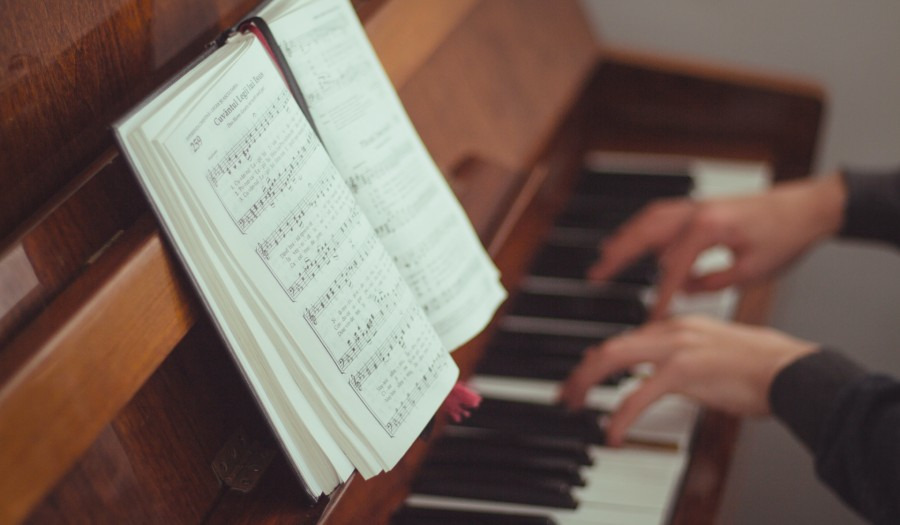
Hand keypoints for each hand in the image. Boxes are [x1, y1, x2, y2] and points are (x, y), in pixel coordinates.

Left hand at [558, 316, 816, 445]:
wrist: (791, 370)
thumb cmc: (764, 366)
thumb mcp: (715, 353)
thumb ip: (685, 360)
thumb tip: (663, 378)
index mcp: (678, 326)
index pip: (627, 339)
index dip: (601, 358)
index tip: (587, 374)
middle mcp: (672, 330)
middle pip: (610, 345)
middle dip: (583, 369)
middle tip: (568, 393)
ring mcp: (676, 348)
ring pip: (613, 359)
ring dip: (587, 383)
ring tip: (575, 405)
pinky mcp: (684, 371)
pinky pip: (639, 395)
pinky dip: (621, 416)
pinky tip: (613, 433)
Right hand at [588, 175, 845, 318]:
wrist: (808, 207)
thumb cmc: (786, 237)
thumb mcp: (753, 271)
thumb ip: (713, 282)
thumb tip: (686, 289)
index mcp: (709, 228)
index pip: (672, 267)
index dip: (661, 295)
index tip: (650, 317)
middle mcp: (697, 212)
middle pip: (644, 234)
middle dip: (617, 256)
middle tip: (595, 275)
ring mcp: (697, 206)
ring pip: (648, 220)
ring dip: (625, 239)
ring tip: (606, 258)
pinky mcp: (701, 206)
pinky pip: (662, 216)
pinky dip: (643, 230)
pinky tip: (639, 245)